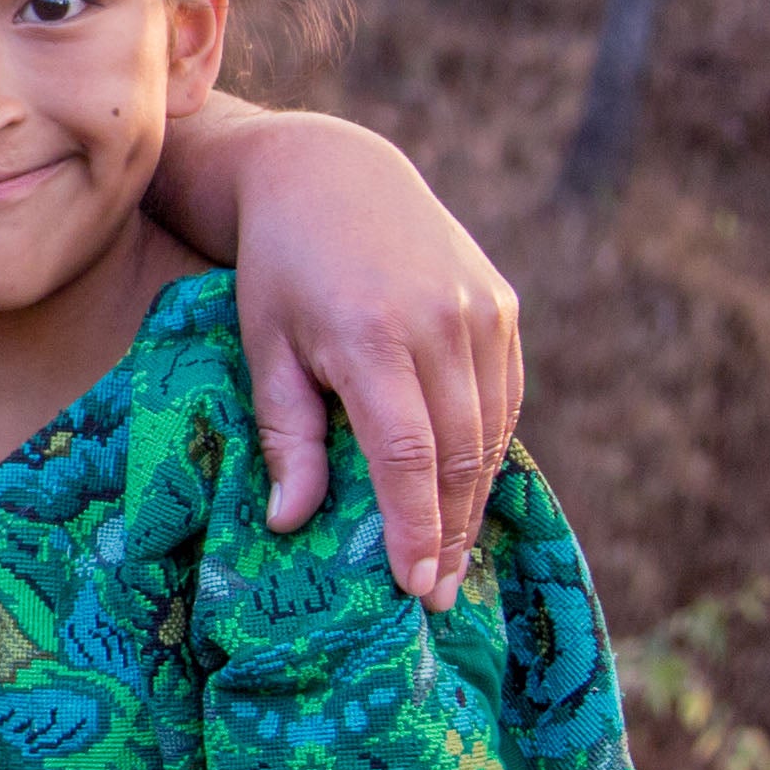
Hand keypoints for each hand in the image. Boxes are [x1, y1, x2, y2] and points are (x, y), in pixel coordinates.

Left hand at [222, 121, 521, 609]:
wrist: (330, 173)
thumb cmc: (278, 269)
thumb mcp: (265, 348)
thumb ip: (284, 436)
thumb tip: (290, 523)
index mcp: (371, 336)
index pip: (407, 454)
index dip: (415, 527)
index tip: (414, 587)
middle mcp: (439, 322)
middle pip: (459, 453)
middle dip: (450, 532)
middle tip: (436, 596)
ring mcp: (480, 311)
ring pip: (491, 430)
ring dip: (475, 501)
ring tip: (451, 558)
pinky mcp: (499, 305)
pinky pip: (504, 396)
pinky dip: (489, 448)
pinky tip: (466, 491)